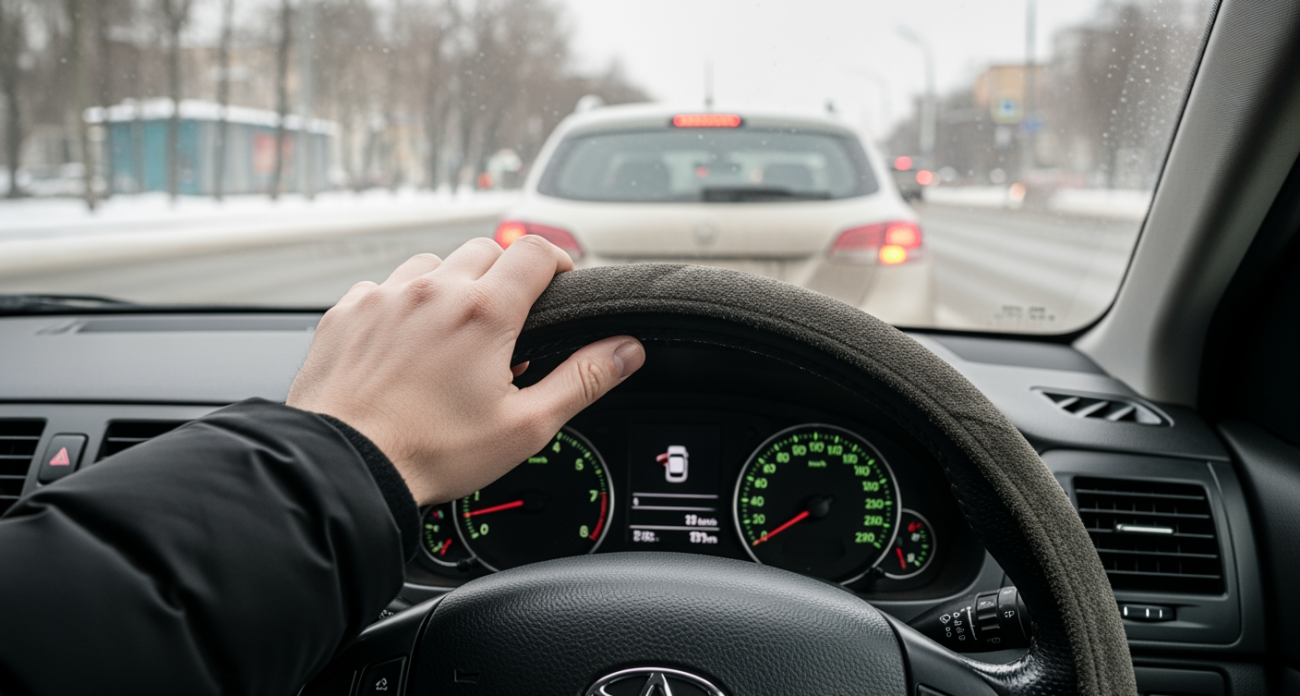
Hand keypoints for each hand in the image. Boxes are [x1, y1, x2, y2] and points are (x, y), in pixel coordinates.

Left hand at [286, 236, 644, 505]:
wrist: (346, 468)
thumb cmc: (431, 452)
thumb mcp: (525, 426)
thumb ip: (582, 379)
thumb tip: (625, 351)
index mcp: (483, 312)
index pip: (535, 251)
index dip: (557, 261)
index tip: (560, 281)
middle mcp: (433, 290)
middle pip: (487, 250)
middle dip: (507, 273)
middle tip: (511, 317)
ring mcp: (385, 297)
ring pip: (433, 263)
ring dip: (453, 282)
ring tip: (456, 329)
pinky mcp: (348, 313)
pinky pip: (385, 287)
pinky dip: (404, 303)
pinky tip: (407, 342)